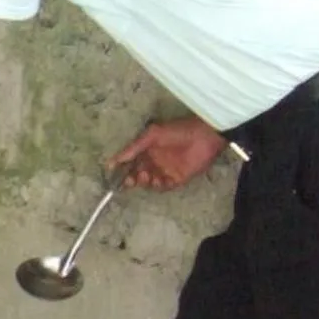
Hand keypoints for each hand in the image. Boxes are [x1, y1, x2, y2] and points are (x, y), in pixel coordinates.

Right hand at [110, 117, 226, 191]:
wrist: (204, 136)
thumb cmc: (177, 131)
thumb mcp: (152, 135)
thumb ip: (133, 148)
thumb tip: (114, 160)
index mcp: (148, 149)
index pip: (130, 162)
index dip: (122, 168)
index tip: (113, 173)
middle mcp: (155, 161)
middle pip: (137, 174)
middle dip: (131, 178)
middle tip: (129, 180)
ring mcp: (166, 170)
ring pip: (149, 182)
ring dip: (144, 182)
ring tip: (145, 176)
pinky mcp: (178, 178)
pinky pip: (164, 187)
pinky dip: (159, 186)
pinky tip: (158, 180)